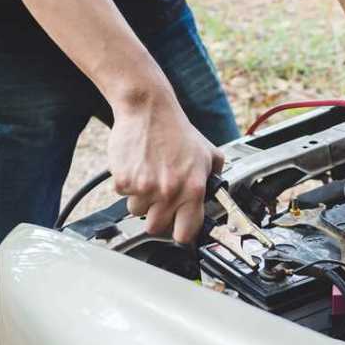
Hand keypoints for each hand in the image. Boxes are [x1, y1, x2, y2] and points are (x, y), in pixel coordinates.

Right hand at [107, 85, 223, 243]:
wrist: (149, 111)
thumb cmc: (177, 131)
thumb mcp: (208, 154)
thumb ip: (215, 177)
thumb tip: (220, 195)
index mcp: (193, 189)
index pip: (185, 233)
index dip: (181, 233)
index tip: (179, 229)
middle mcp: (170, 192)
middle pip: (156, 228)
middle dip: (158, 217)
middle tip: (161, 200)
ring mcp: (145, 188)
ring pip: (138, 212)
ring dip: (142, 200)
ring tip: (150, 177)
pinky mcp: (124, 181)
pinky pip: (124, 196)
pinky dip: (128, 185)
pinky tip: (138, 168)